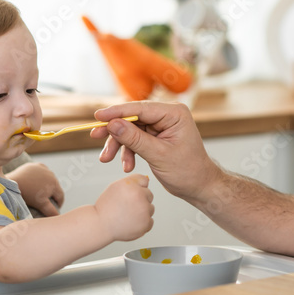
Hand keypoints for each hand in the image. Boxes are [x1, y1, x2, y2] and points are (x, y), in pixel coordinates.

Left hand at [7, 162, 64, 216]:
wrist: (11, 183)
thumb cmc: (27, 194)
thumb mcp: (41, 204)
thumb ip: (51, 210)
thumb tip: (58, 216)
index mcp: (55, 184)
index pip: (61, 196)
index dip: (59, 204)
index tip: (55, 209)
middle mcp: (51, 174)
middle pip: (55, 186)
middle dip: (53, 194)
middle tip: (46, 201)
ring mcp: (43, 168)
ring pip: (49, 178)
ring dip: (47, 184)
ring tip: (40, 191)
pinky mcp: (35, 165)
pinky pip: (41, 171)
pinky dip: (40, 176)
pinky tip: (36, 180)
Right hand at [91, 101, 222, 201]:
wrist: (198, 186)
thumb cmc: (188, 171)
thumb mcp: (158, 155)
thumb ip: (134, 139)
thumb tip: (113, 124)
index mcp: (174, 113)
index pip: (140, 108)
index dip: (117, 111)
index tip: (98, 115)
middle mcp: (168, 115)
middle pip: (132, 117)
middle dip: (114, 130)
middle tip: (95, 136)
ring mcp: (161, 125)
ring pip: (130, 129)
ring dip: (119, 144)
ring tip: (107, 159)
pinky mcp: (156, 135)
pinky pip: (135, 138)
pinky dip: (128, 151)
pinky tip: (127, 165)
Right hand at [94, 174, 153, 241]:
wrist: (100, 225)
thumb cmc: (106, 207)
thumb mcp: (116, 187)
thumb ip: (133, 181)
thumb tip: (147, 180)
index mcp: (131, 185)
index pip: (144, 180)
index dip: (136, 187)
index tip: (128, 194)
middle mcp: (139, 196)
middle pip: (149, 194)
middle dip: (140, 199)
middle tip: (126, 206)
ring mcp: (144, 210)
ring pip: (150, 208)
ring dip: (142, 212)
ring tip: (127, 215)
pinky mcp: (146, 223)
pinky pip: (150, 221)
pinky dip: (142, 223)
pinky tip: (130, 222)